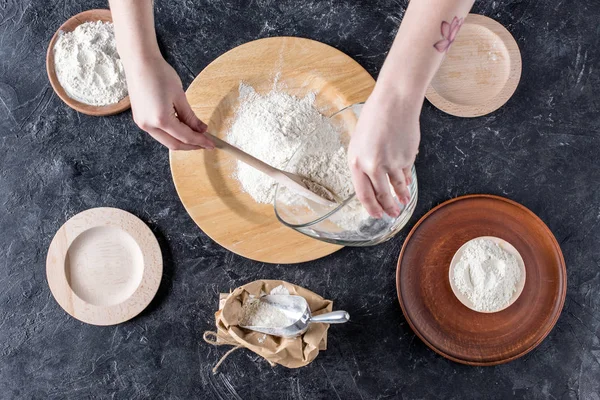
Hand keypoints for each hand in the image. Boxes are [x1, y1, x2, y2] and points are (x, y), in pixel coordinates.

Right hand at [126, 56, 213, 149]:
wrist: (139, 62)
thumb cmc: (160, 74)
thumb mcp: (180, 96)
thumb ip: (190, 117)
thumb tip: (201, 129)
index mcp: (161, 119)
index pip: (185, 137)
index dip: (200, 141)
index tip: (212, 144)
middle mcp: (149, 125)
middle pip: (174, 144)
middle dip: (191, 146)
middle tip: (205, 143)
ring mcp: (142, 123)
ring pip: (165, 140)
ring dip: (181, 141)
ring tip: (195, 136)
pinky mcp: (140, 119)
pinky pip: (158, 133)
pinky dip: (171, 134)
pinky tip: (181, 129)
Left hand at [347, 90, 419, 217]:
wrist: (394, 103)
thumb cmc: (373, 118)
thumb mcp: (359, 143)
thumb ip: (363, 164)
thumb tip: (371, 183)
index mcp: (356, 162)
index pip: (363, 194)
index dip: (370, 207)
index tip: (375, 215)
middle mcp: (374, 165)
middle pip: (381, 195)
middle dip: (387, 208)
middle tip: (391, 215)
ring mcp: (392, 163)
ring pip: (396, 187)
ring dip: (400, 198)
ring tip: (402, 203)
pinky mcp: (407, 158)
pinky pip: (406, 174)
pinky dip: (406, 181)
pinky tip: (406, 185)